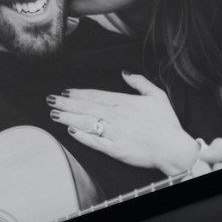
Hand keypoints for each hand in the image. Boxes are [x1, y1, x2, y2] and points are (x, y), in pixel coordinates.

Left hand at [48, 73, 201, 175]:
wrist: (172, 147)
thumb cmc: (167, 123)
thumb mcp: (157, 95)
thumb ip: (139, 82)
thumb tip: (124, 73)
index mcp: (124, 102)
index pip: (95, 95)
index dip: (77, 93)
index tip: (64, 91)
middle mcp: (115, 115)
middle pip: (85, 107)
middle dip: (65, 103)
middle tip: (49, 100)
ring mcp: (113, 132)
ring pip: (85, 122)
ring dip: (68, 117)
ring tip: (54, 114)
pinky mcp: (114, 149)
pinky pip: (93, 141)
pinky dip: (80, 136)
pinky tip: (69, 131)